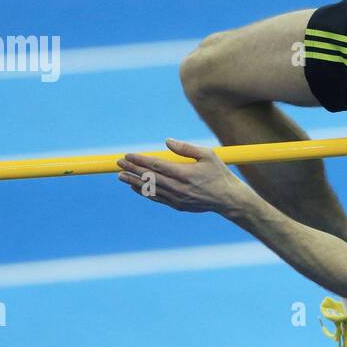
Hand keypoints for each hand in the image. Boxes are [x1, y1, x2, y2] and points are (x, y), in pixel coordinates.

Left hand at [117, 138, 248, 213]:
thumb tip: (167, 141)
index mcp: (185, 174)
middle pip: (149, 177)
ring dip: (134, 182)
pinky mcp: (178, 205)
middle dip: (132, 169)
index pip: (156, 165)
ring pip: (150, 189)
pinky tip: (135, 187)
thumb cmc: (219, 174)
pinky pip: (157, 199)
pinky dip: (144, 193)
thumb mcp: (208, 155)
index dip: (140, 160)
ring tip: (120, 176)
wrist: (229, 199)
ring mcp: (177, 198)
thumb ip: (186, 148)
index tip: (128, 155)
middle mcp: (179, 188)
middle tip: (118, 163)